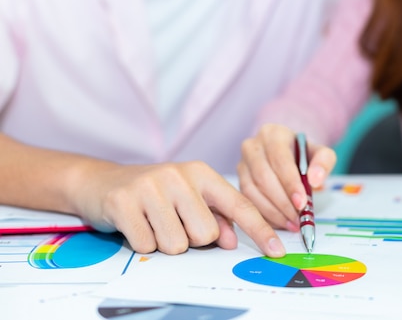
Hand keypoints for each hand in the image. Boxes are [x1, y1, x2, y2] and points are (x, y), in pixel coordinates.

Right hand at [71, 160, 284, 256]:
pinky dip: (143, 243)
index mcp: (201, 173)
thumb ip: (215, 217)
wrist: (101, 181)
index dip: (260, 230)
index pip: (239, 204)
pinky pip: (147, 246)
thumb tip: (231, 241)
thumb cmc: (154, 194)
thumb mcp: (188, 198)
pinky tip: (136, 225)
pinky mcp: (124, 202)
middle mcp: (178, 175)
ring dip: (166, 243)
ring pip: (177, 244)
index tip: (277, 250)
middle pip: (206, 235)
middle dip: (192, 239)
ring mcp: (150, 187)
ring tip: (153, 223)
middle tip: (173, 223)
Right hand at [238, 124, 335, 230]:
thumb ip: (324, 162)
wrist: (288, 154)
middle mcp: (252, 146)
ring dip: (273, 212)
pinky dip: (264, 215)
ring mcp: (242, 164)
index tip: (302, 203)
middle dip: (282, 202)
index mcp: (272, 134)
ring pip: (252, 191)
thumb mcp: (320, 153)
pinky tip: (280, 222)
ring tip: (291, 223)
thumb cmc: (303, 155)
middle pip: (264, 177)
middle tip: (298, 218)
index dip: (291, 184)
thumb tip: (315, 180)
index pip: (280, 160)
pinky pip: (248, 200)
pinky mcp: (239, 181)